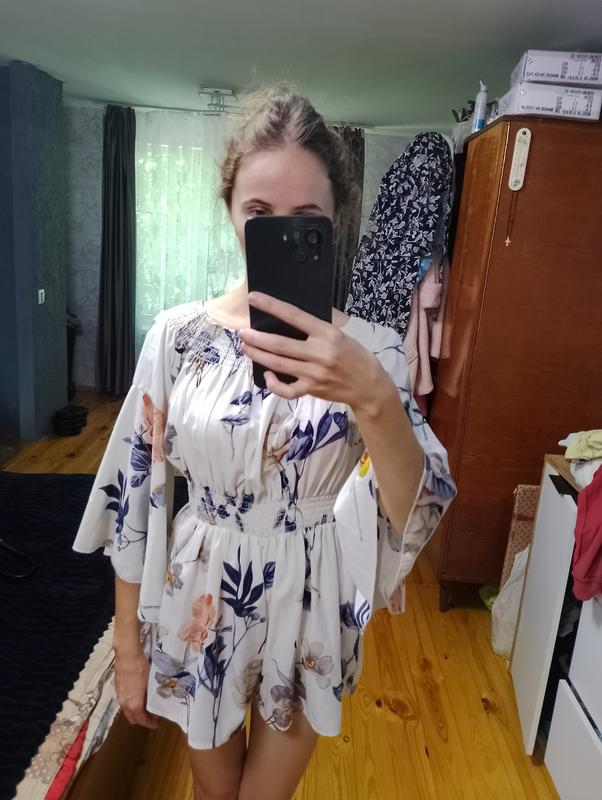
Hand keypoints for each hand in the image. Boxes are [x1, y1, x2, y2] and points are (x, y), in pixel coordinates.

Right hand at [114, 647, 158, 728]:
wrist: (127, 655)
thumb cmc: (141, 668)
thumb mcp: (150, 683)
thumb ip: (151, 697)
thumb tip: (155, 703)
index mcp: (134, 704)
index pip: (141, 720)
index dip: (150, 723)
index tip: (156, 723)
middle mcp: (124, 703)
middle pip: (132, 718)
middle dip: (142, 720)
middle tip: (151, 716)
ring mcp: (119, 696)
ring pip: (127, 711)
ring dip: (135, 712)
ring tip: (145, 707)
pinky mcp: (117, 689)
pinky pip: (123, 703)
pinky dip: (130, 705)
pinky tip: (137, 697)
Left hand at [238, 292, 392, 411]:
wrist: (369, 386)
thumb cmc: (355, 356)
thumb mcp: (341, 334)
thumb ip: (318, 326)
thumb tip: (293, 315)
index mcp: (327, 334)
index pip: (294, 316)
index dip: (272, 306)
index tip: (254, 298)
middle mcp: (320, 353)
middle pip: (280, 344)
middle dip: (256, 337)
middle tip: (241, 331)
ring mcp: (314, 374)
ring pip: (278, 365)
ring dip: (258, 354)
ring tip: (245, 346)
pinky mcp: (312, 390)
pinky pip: (287, 390)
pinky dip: (274, 384)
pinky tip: (267, 375)